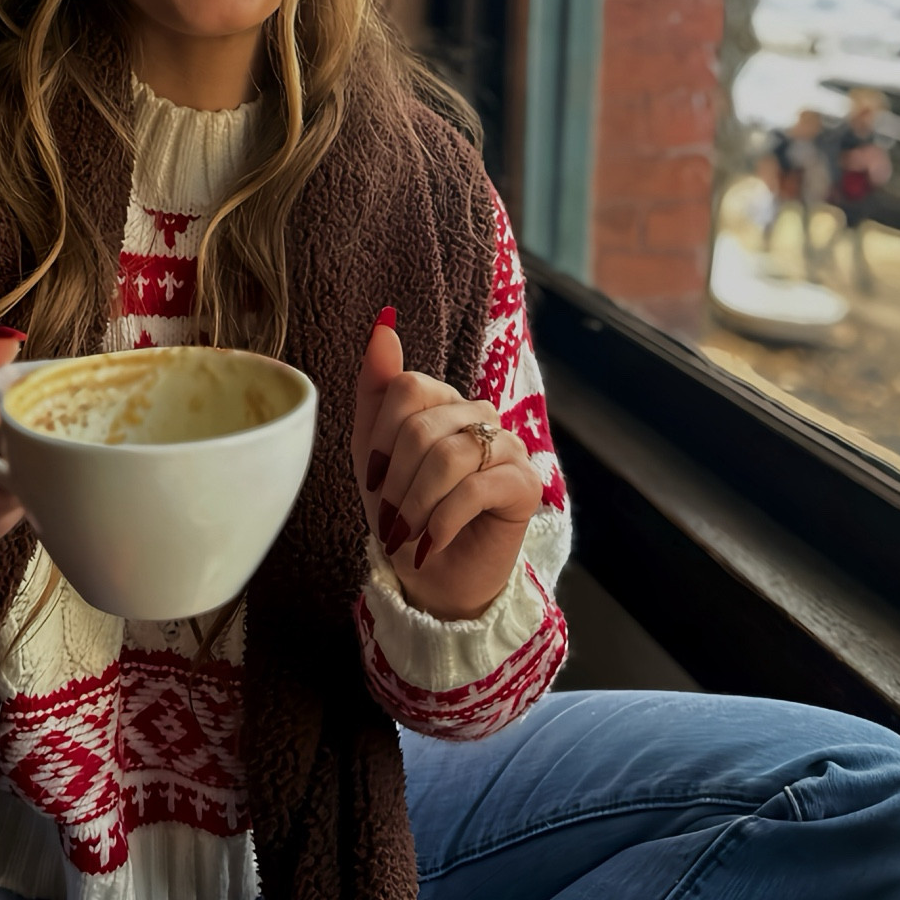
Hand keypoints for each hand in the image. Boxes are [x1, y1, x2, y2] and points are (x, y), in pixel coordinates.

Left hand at [351, 312, 541, 621]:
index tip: (373, 479)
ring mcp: (507, 445)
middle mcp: (479, 413)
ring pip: (449, 456)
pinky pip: (475, 487)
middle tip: (390, 519)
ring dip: (416, 505)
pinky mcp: (526, 482)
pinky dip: (443, 520)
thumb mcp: (373, 453)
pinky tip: (432, 542)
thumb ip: (376, 388)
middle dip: (396, 482)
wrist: (434, 579)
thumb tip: (383, 321)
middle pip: (423, 427)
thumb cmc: (403, 513)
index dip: (380, 439)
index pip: (407, 388)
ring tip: (407, 534)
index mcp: (444, 400)